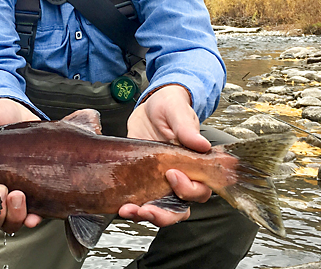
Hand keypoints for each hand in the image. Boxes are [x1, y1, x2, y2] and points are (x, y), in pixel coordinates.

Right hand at [0, 98, 42, 234]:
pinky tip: (35, 214)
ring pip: (8, 224)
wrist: (25, 115)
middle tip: (1, 189)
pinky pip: (31, 219)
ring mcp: (12, 199)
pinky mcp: (33, 198)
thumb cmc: (0, 119)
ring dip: (13, 216)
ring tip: (18, 194)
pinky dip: (32, 220)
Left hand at [120, 85, 212, 226]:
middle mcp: (179, 178)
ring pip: (159, 210)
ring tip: (128, 210)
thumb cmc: (170, 107)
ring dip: (144, 215)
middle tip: (146, 209)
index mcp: (194, 165)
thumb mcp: (177, 111)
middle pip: (178, 209)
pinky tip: (119, 205)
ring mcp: (158, 182)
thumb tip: (201, 144)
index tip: (172, 174)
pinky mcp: (140, 181)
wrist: (150, 106)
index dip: (188, 189)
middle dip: (163, 214)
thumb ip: (186, 127)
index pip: (199, 189)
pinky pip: (138, 201)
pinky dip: (131, 207)